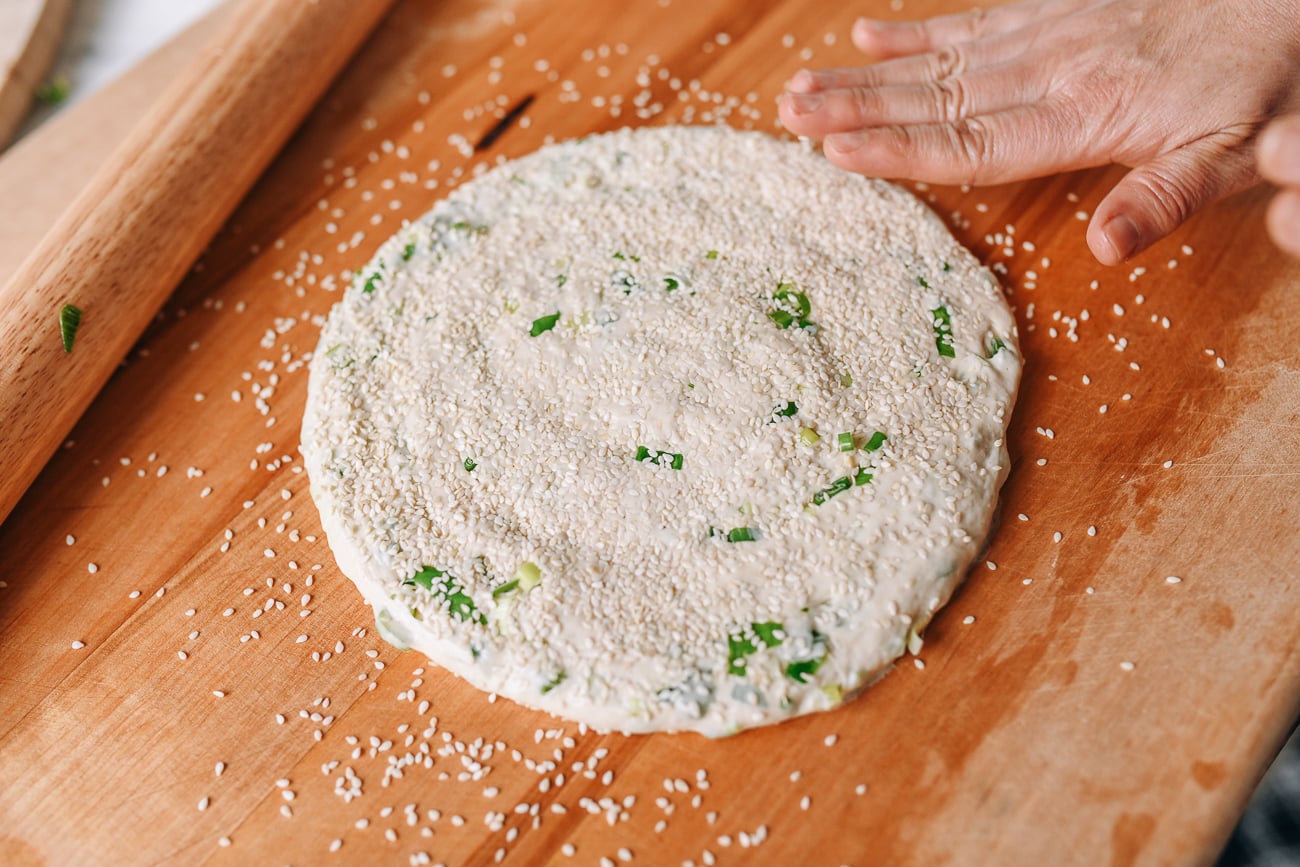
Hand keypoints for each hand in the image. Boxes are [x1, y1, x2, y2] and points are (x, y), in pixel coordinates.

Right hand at [777, 0, 1299, 264]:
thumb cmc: (1261, 80)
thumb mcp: (1233, 151)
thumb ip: (1165, 197)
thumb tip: (1106, 250)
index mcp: (1085, 112)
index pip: (973, 141)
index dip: (901, 150)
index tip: (836, 153)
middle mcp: (1050, 68)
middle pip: (935, 96)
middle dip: (857, 108)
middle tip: (788, 114)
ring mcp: (1046, 32)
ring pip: (939, 58)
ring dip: (866, 74)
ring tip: (802, 85)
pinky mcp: (1053, 8)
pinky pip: (972, 18)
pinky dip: (915, 28)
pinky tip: (868, 30)